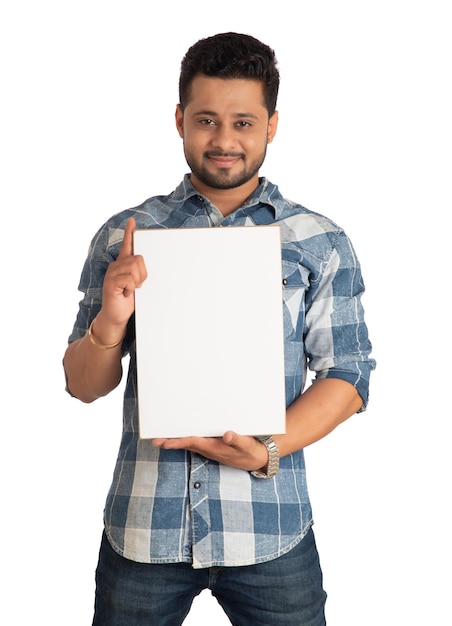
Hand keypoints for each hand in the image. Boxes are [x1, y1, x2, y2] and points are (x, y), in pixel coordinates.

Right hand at [96, 217, 147, 337]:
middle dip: (143, 274)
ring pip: (135, 267)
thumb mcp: (137, 283)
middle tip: (137, 286)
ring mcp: (112, 273)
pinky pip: (129, 279)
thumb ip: (140, 272)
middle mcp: (116, 266)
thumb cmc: (127, 300)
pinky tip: (125, 293)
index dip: (129, 232)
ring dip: (138, 281)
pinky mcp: (111, 282)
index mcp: (123, 264)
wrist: (117, 316)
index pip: (127, 245)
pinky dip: (132, 288)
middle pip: (138, 259)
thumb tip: (146, 264)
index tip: (132, 221)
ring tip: (130, 290)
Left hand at [152, 431, 268, 471]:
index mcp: (215, 448)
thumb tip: (227, 436)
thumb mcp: (247, 445)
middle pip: (186, 444)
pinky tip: (181, 435)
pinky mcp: (213, 447)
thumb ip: (237, 440)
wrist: (257, 460)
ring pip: (189, 444)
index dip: (178, 442)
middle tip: (154, 440)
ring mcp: (210, 449)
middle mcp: (209, 450)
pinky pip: (195, 443)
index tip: (165, 442)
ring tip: (161, 438)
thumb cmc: (251, 451)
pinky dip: (186, 439)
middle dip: (170, 442)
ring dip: (176, 441)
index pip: (193, 443)